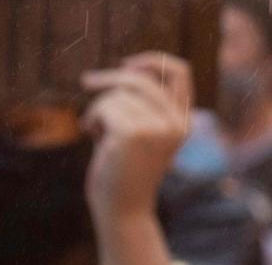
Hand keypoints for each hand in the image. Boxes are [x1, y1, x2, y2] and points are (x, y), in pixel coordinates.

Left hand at [81, 52, 191, 220]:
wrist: (123, 210)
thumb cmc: (126, 170)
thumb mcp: (143, 131)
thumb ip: (143, 103)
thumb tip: (126, 69)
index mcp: (184, 120)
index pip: (179, 72)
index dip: (153, 61)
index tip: (127, 64)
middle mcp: (176, 122)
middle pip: (141, 79)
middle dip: (111, 77)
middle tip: (87, 81)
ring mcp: (156, 128)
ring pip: (117, 95)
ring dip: (99, 110)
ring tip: (99, 133)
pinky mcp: (132, 134)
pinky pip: (104, 107)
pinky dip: (92, 119)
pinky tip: (93, 136)